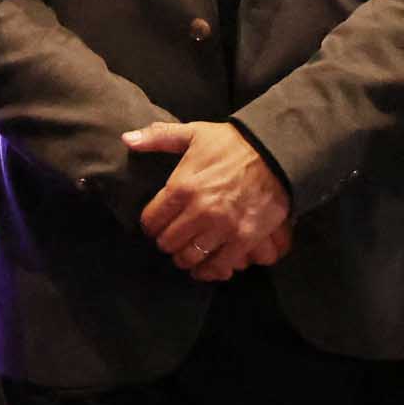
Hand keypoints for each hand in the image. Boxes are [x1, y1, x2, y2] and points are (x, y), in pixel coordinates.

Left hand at [135, 120, 292, 279]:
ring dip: (185, 258)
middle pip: (168, 242)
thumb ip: (158, 137)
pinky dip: (209, 270)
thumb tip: (127, 139)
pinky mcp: (244, 239)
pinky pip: (219, 265)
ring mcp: (222, 227)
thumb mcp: (193, 133)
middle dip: (166, 242)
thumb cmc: (232, 144)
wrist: (276, 153)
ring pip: (190, 257)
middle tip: (171, 239)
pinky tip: (205, 268)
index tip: (155, 225)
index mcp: (182, 186)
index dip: (150, 225)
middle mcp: (199, 210)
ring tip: (186, 254)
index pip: (151, 220)